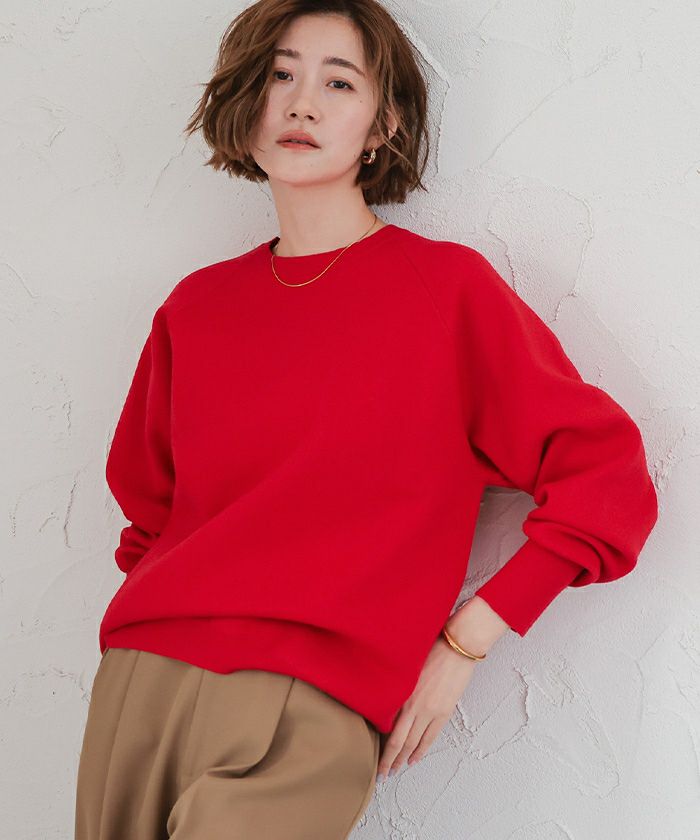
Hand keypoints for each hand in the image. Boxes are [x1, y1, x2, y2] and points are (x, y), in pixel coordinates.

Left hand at [376, 633, 479, 779]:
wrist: (456, 647)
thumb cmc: (431, 650)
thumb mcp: (407, 667)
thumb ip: (397, 686)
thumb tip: (387, 700)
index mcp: (402, 694)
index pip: (387, 728)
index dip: (381, 745)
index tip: (374, 755)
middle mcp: (414, 706)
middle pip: (398, 741)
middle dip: (389, 760)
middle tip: (382, 773)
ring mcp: (430, 711)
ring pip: (413, 742)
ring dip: (404, 758)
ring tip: (396, 769)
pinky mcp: (444, 712)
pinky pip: (430, 737)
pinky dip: (421, 750)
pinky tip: (414, 759)